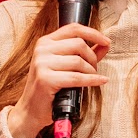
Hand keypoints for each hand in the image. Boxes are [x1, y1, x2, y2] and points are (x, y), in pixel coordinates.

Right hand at [16, 23, 111, 137]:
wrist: (31, 109)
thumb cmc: (50, 88)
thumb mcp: (67, 66)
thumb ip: (85, 54)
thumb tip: (105, 45)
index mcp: (46, 42)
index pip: (73, 28)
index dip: (93, 33)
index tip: (106, 41)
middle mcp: (42, 49)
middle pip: (79, 44)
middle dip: (92, 58)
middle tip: (94, 70)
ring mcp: (42, 63)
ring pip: (78, 61)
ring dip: (91, 71)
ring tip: (91, 78)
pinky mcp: (45, 79)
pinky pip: (76, 78)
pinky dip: (92, 80)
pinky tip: (100, 81)